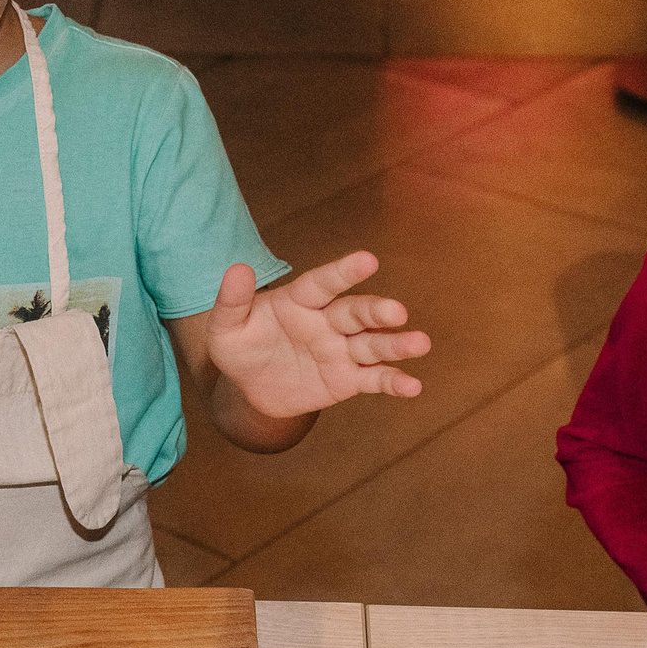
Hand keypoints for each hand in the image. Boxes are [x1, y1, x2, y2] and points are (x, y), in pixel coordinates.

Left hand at [207, 251, 427, 418]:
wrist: (251, 388)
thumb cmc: (241, 348)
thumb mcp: (226, 329)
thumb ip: (232, 301)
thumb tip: (237, 268)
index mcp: (301, 301)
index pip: (323, 283)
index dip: (344, 272)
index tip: (368, 259)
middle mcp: (327, 321)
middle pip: (356, 312)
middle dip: (377, 311)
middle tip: (397, 312)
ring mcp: (341, 350)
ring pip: (373, 344)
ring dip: (396, 344)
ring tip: (420, 343)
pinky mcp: (349, 379)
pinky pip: (374, 379)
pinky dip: (394, 382)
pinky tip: (413, 387)